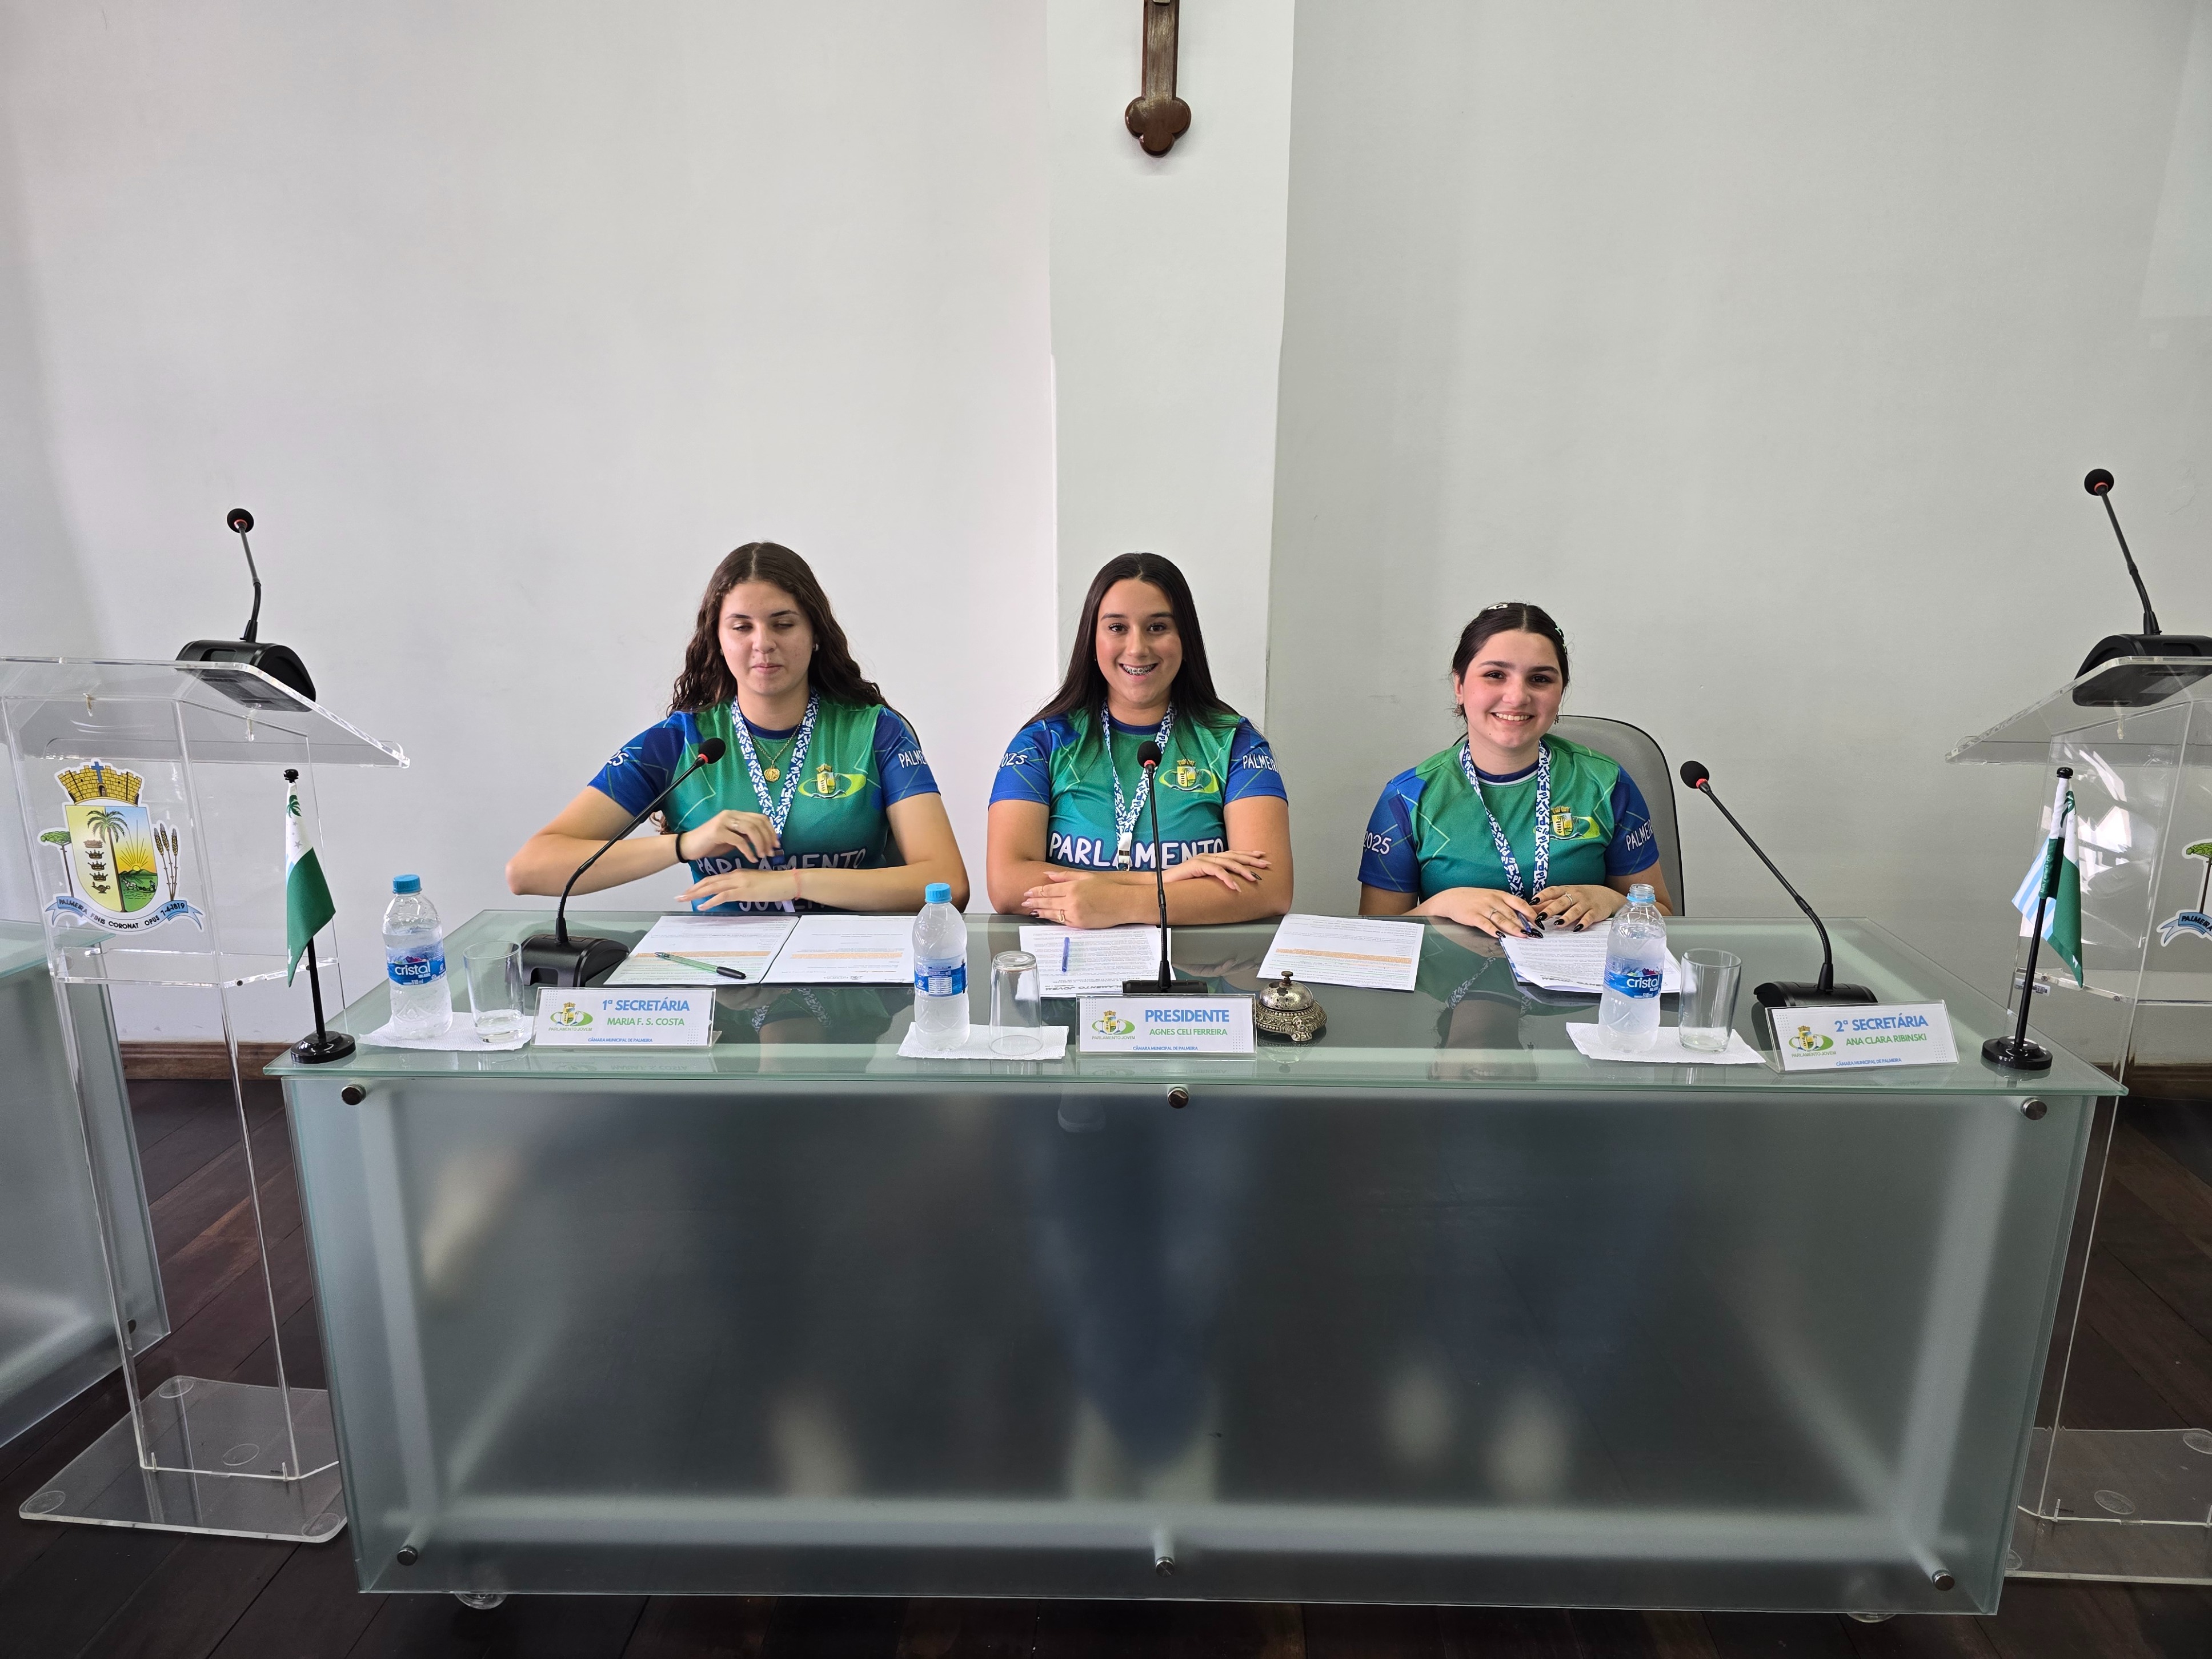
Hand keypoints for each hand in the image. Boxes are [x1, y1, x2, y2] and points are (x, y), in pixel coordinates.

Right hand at [678, 810, 779, 864]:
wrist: (689, 846)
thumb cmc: (711, 844)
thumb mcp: (732, 839)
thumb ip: (746, 837)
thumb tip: (764, 842)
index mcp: (736, 814)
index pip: (761, 818)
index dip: (771, 830)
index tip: (776, 844)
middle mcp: (731, 814)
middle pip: (758, 823)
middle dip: (768, 838)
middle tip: (771, 852)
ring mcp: (724, 821)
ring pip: (750, 829)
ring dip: (760, 844)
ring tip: (762, 856)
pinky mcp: (717, 832)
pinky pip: (739, 840)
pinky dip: (748, 850)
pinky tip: (752, 859)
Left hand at [678, 868, 798, 908]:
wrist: (788, 881)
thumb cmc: (776, 884)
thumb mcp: (757, 883)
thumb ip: (746, 885)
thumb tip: (738, 893)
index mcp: (738, 873)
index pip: (715, 878)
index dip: (701, 884)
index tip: (690, 890)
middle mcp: (735, 876)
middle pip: (709, 881)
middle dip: (692, 889)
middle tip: (679, 895)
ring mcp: (738, 883)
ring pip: (712, 887)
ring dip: (696, 894)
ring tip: (684, 899)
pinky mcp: (743, 891)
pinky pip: (722, 896)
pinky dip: (710, 901)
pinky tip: (702, 906)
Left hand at [1021, 869, 1140, 928]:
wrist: (1123, 903)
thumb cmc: (1108, 888)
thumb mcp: (1086, 876)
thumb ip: (1066, 876)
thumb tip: (1049, 875)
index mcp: (1073, 887)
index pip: (1048, 890)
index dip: (1036, 891)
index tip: (1028, 892)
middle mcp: (1071, 901)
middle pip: (1047, 902)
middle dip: (1034, 902)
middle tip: (1024, 902)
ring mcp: (1075, 914)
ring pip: (1052, 913)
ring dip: (1040, 911)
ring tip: (1031, 910)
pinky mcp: (1079, 924)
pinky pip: (1062, 922)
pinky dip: (1052, 919)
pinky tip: (1046, 917)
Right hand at [1162, 849, 1269, 891]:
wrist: (1161, 883)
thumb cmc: (1180, 883)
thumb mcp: (1202, 879)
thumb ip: (1214, 878)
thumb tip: (1229, 883)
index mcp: (1210, 857)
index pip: (1232, 853)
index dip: (1248, 854)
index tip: (1261, 856)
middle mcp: (1208, 855)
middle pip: (1234, 855)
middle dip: (1251, 859)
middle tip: (1265, 864)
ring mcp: (1202, 859)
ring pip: (1227, 862)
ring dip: (1242, 870)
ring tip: (1253, 878)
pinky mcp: (1197, 865)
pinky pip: (1216, 871)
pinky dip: (1227, 879)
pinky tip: (1235, 886)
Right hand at [1418, 886, 1540, 937]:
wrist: (1450, 898)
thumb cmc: (1473, 899)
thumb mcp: (1490, 897)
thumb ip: (1504, 905)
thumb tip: (1521, 917)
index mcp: (1499, 894)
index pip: (1519, 903)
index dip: (1530, 913)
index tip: (1538, 922)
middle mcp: (1493, 899)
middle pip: (1512, 913)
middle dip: (1524, 924)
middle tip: (1534, 933)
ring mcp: (1483, 907)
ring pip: (1501, 919)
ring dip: (1513, 929)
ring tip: (1523, 936)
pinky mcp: (1473, 916)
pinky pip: (1486, 924)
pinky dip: (1494, 930)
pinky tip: (1501, 937)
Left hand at [1532, 884, 1623, 930]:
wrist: (1606, 896)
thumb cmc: (1581, 897)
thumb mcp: (1565, 896)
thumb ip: (1549, 902)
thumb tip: (1531, 908)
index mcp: (1565, 890)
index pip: (1552, 891)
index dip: (1543, 896)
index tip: (1533, 901)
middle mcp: (1575, 895)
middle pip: (1561, 902)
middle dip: (1551, 909)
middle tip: (1541, 917)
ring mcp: (1586, 903)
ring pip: (1575, 910)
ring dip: (1566, 917)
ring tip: (1558, 924)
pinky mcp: (1595, 911)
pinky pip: (1589, 917)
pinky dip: (1583, 923)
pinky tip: (1578, 928)